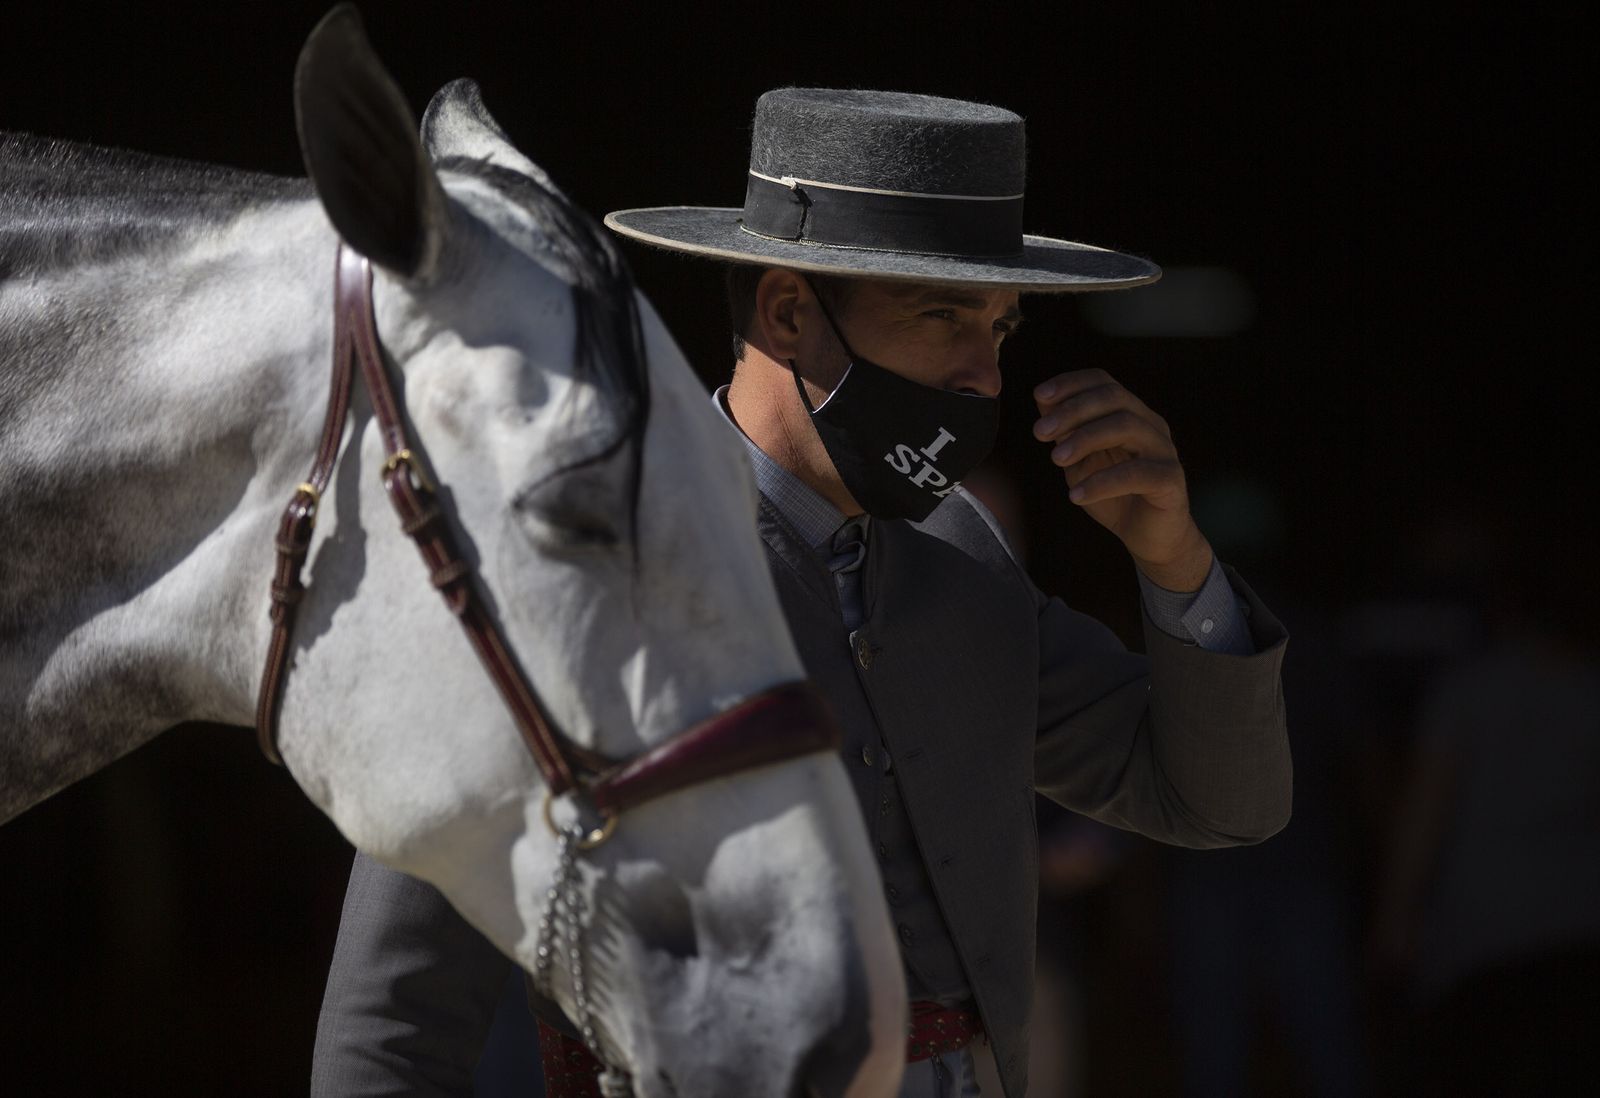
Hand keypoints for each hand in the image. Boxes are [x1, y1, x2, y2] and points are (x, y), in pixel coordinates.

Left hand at [1032, 368, 1212, 590]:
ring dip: (1085, 439)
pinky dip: (1102, 482)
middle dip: (1072, 410)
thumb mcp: (1081, 463)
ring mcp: (1164, 450)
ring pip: (1127, 426)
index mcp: (1131, 414)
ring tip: (1056, 459)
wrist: (1148, 539)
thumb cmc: (1115, 497)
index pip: (1104, 382)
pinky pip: (1137, 473)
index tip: (1039, 395)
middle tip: (1039, 431)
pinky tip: (1076, 495)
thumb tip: (1044, 403)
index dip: (1071, 384)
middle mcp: (1150, 425)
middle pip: (1114, 398)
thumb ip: (1067, 435)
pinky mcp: (1170, 480)